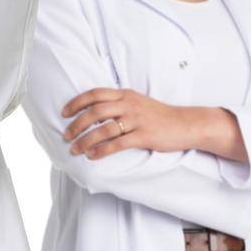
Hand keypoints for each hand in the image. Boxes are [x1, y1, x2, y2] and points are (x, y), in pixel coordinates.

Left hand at [61, 87, 247, 161]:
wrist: (186, 124)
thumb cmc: (160, 115)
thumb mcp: (138, 102)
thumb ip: (119, 103)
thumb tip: (94, 111)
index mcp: (126, 94)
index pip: (95, 94)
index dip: (77, 102)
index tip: (64, 113)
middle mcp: (129, 104)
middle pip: (95, 111)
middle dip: (76, 124)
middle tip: (65, 135)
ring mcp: (137, 120)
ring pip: (103, 129)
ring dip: (85, 140)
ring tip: (74, 149)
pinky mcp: (144, 136)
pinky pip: (117, 144)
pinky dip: (102, 150)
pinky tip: (92, 156)